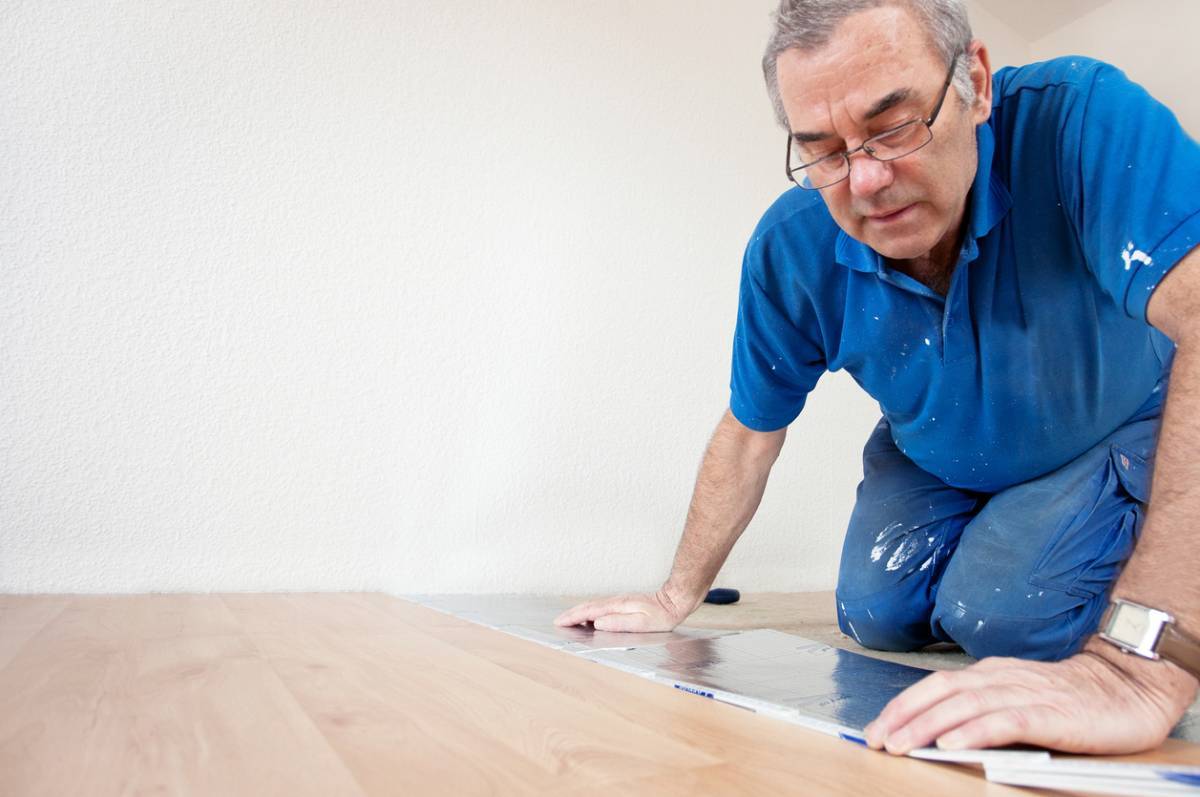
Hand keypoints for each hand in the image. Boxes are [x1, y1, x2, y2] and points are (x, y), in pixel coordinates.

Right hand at [553, 588, 696, 632]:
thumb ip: (619, 622)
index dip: (573, 617)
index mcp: (617, 606)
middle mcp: (615, 601)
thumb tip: (598, 623)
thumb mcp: (641, 622)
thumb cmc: (661, 615)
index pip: (589, 611)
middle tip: (558, 622)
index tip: (560, 622)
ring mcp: (619, 601)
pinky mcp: (623, 603)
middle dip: (571, 614)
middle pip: (587, 606)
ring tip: (568, 620)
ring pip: (593, 606)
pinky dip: (589, 612)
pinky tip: (590, 618)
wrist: (674, 600)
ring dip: (579, 612)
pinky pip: (601, 607)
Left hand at [863, 639, 1198, 754]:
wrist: (1129, 685)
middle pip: (941, 693)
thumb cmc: (1071, 696)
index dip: (902, 706)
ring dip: (929, 726)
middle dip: (904, 716)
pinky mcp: (1051, 713)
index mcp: (990, 673)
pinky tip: (953, 745)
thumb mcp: (1018, 694)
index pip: (935, 686)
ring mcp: (1025, 693)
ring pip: (966, 706)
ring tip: (902, 745)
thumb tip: (937, 728)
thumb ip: (983, 706)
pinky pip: (1006, 722)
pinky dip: (975, 732)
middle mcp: (1001, 678)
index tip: (875, 728)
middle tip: (876, 740)